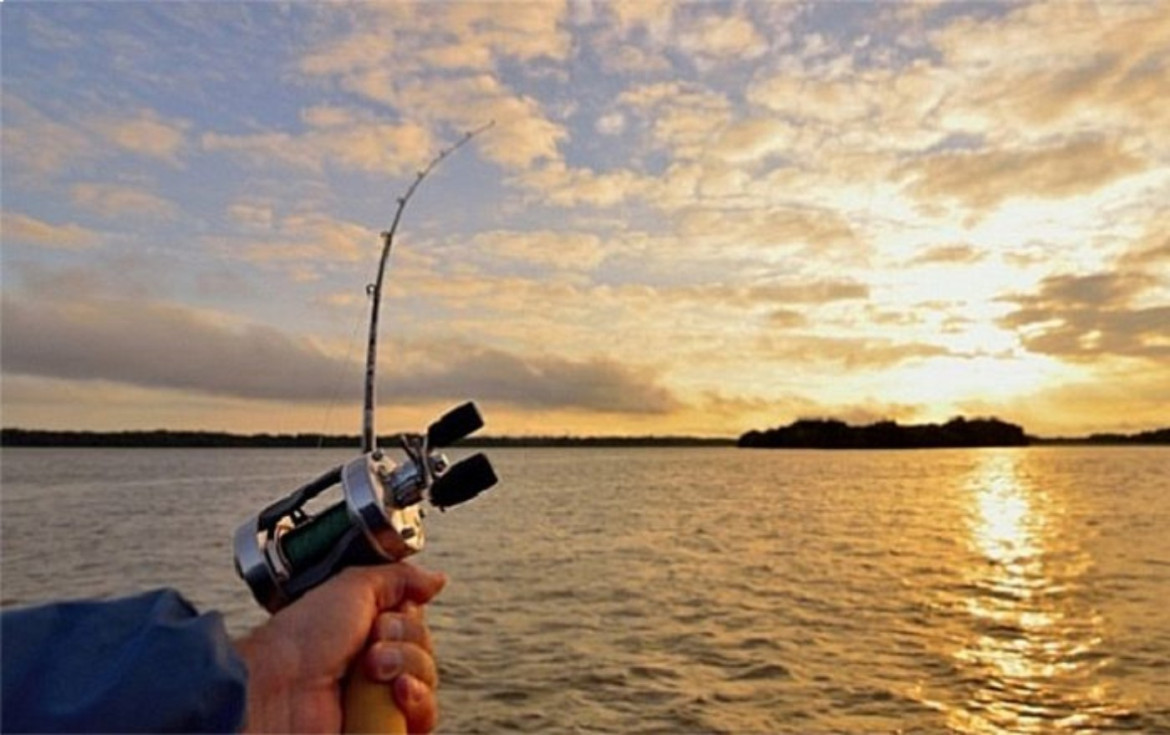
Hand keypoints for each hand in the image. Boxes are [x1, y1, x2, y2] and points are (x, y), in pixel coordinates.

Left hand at [234, 563, 446, 732]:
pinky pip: (425, 718)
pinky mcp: (384, 730)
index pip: (416, 625)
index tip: (383, 618)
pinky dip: (417, 703)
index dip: (408, 620)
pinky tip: (398, 694)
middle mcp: (375, 667)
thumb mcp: (353, 587)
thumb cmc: (303, 638)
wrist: (280, 687)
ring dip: (408, 668)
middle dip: (405, 642)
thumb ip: (399, 578)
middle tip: (371, 645)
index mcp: (366, 634)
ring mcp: (378, 702)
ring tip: (374, 672)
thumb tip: (437, 580)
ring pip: (427, 682)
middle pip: (425, 651)